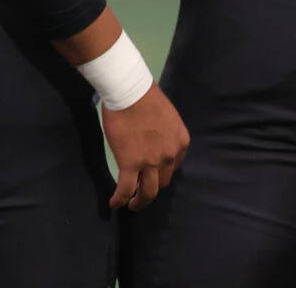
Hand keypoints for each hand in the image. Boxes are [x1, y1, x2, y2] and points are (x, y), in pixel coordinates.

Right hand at [100, 84, 188, 211]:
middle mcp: (170, 156)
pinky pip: (126, 189)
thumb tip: (154, 140)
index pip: (174, 166)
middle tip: (142, 190)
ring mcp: (151, 162)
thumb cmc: (146, 96)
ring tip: (132, 204)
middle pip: (163, 181)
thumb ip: (165, 133)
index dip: (162, 172)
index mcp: (181, 142)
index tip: (154, 174)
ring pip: (148, 192)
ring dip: (140, 202)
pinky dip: (120, 199)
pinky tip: (115, 203)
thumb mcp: (166, 116)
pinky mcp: (131, 164)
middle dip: (153, 187)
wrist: (130, 91)